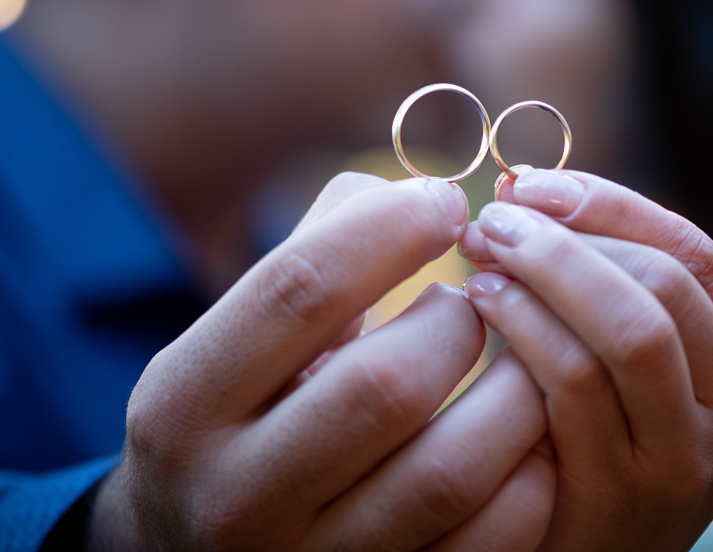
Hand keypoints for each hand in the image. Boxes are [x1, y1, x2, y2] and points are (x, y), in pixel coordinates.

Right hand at [87, 173, 554, 550]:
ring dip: (512, 394)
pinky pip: (486, 542)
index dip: (390, 228)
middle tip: (476, 300)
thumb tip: (426, 196)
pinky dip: (528, 478)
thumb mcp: (233, 336)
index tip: (445, 204)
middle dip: (458, 321)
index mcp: (185, 403)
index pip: (298, 288)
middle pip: (387, 385)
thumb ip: (317, 249)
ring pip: (450, 471)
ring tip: (514, 361)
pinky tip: (522, 440)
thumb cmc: (236, 415)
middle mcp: (235, 498)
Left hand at [457, 169, 712, 550]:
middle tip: (494, 219)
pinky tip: (478, 304)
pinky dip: (522, 326)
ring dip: (546, 272)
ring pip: (633, 327)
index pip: (693, 250)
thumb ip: (605, 278)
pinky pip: (578, 381)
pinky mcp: (635, 492)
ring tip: (482, 253)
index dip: (607, 203)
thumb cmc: (591, 437)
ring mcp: (699, 457)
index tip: (530, 184)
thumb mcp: (628, 358)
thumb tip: (527, 188)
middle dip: (569, 236)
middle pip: (666, 280)